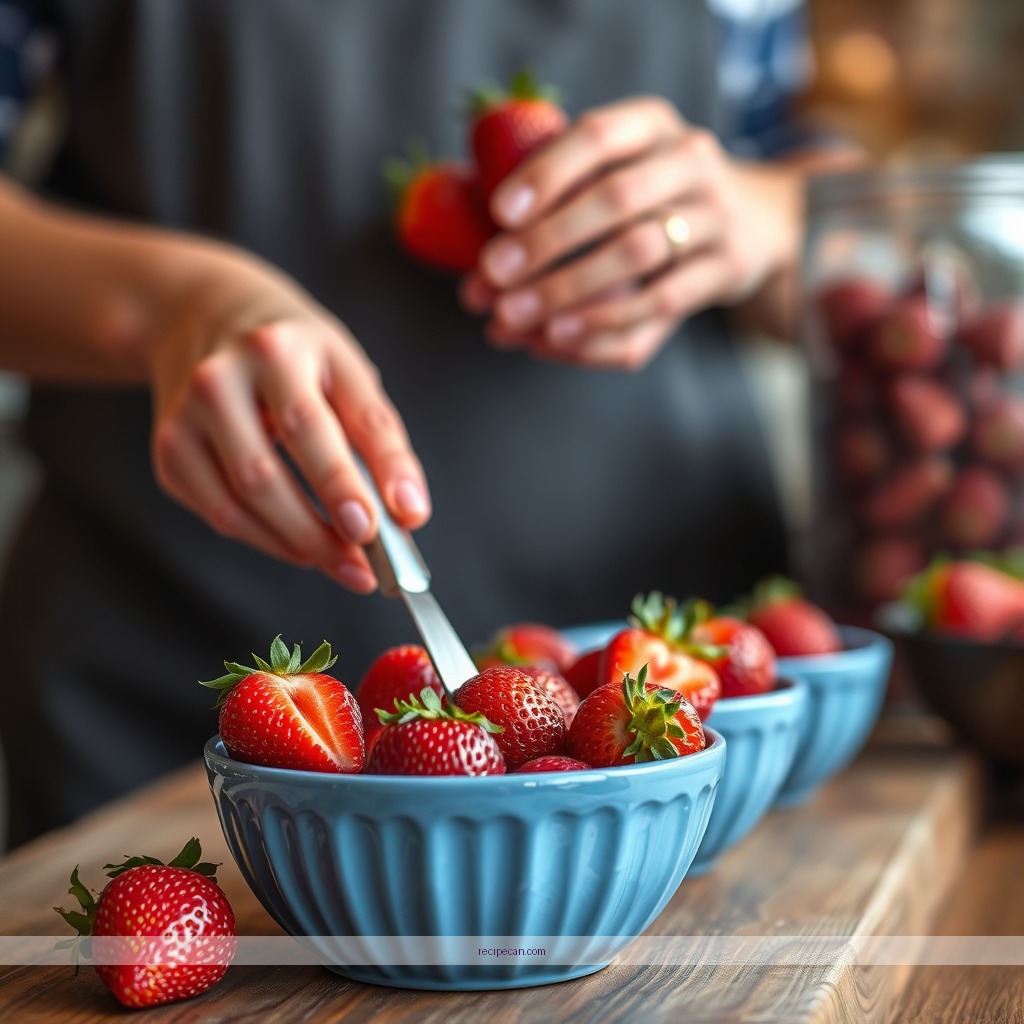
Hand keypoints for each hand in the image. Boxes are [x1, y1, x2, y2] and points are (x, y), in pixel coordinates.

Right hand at [148, 248, 429, 592]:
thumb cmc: (293, 354)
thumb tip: (407, 512)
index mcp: (279, 349)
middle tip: (369, 563)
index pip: (321, 424)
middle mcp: (223, 377)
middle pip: (268, 471)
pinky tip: (300, 545)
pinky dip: (267, 540)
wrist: (201, 314)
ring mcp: (187, 413)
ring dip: (299, 544)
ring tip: (344, 562)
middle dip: (325, 526)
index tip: (405, 519)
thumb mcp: (343, 370)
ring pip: (241, 500)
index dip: (362, 477)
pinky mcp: (170, 448)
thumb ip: (378, 437)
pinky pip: (219, 511)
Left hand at [460, 96, 803, 369]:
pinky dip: (602, 326)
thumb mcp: (615, 171)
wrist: (751, 222)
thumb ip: (555, 202)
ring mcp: (715, 217)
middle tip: (491, 276)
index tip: (499, 212)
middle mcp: (690, 162)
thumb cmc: (650, 197)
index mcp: (652, 125)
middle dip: (547, 241)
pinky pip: (661, 305)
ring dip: (567, 291)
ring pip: (639, 257)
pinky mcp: (725, 271)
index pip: (599, 136)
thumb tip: (479, 271)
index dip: (547, 173)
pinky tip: (556, 339)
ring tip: (512, 318)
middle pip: (617, 199)